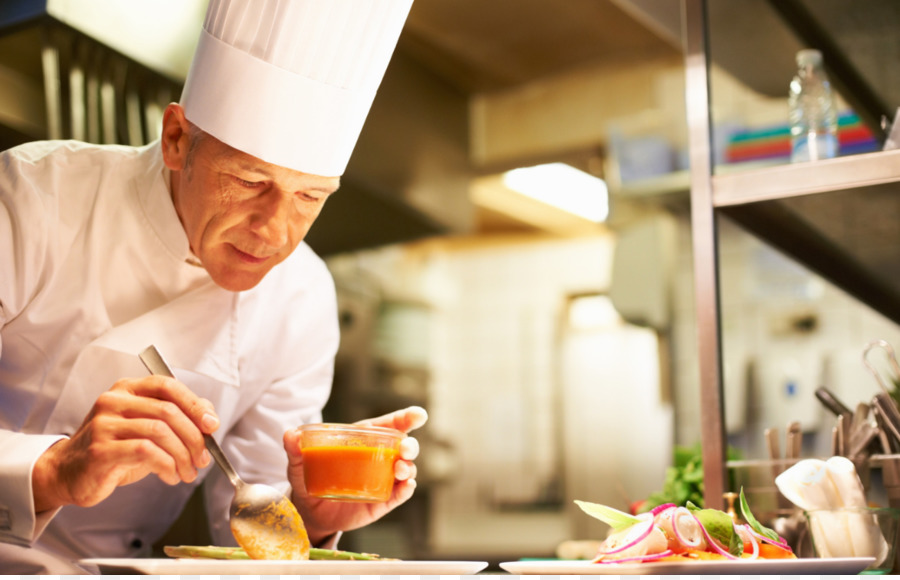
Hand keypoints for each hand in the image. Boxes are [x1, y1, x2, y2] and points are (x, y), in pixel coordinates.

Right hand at [32, 376, 218, 510]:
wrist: (68, 474)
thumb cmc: (115, 450)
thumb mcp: (146, 428)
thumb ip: (176, 417)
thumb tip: (210, 416)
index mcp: (127, 389)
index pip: (167, 385)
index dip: (194, 404)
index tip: (212, 425)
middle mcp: (113, 401)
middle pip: (168, 411)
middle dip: (194, 437)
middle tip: (203, 459)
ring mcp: (104, 424)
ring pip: (160, 431)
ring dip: (183, 456)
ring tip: (188, 472)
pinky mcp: (100, 450)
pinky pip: (146, 452)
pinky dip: (167, 465)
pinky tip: (170, 476)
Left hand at [284, 406, 427, 544]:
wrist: (310, 512)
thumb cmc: (310, 479)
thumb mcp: (300, 464)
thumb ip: (296, 450)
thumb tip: (290, 434)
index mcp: (363, 440)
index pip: (388, 425)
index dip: (405, 418)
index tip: (418, 415)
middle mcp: (378, 457)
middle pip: (403, 447)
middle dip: (410, 445)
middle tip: (406, 448)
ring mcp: (382, 479)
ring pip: (405, 470)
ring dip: (408, 468)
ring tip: (401, 470)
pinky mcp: (382, 501)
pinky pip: (399, 494)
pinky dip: (406, 490)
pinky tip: (406, 487)